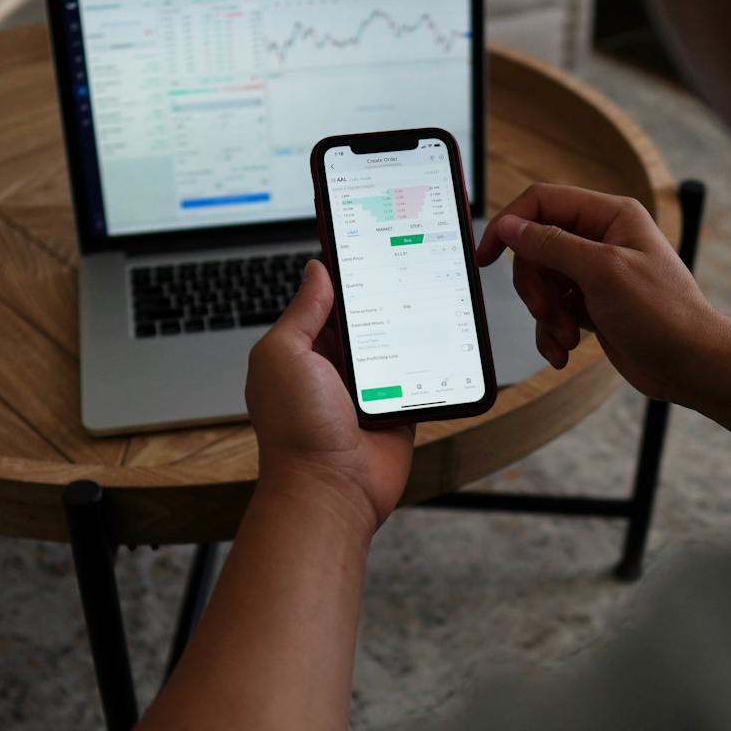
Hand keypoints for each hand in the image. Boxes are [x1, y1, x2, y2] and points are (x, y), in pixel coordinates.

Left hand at [245, 259, 413, 529]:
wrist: (330, 489)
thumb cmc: (296, 428)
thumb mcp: (283, 354)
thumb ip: (302, 312)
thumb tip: (317, 270)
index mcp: (303, 351)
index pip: (328, 301)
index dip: (346, 274)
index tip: (369, 242)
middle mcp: (336, 369)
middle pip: (368, 320)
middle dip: (386, 297)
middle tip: (413, 260)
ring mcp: (369, 390)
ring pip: (397, 346)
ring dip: (411, 328)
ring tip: (435, 292)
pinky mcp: (399, 410)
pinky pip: (420, 378)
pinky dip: (431, 363)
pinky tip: (446, 337)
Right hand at [476, 183, 729, 405]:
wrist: (690, 364)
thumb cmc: (664, 314)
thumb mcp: (602, 273)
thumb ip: (551, 244)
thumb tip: (511, 225)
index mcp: (610, 215)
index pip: (543, 202)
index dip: (510, 224)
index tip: (487, 255)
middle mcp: (601, 239)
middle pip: (536, 248)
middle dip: (535, 285)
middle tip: (547, 311)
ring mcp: (596, 273)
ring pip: (542, 283)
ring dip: (545, 315)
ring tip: (566, 336)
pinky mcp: (592, 304)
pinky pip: (553, 311)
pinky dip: (552, 332)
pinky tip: (565, 350)